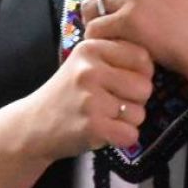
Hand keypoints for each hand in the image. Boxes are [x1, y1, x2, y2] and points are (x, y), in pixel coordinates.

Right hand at [26, 35, 153, 157]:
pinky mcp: (93, 126)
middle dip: (135, 100)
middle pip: (145, 87)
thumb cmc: (67, 94)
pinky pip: (130, 134)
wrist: (33, 125)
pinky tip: (104, 132)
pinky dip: (122, 138)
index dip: (140, 74)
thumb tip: (155, 61)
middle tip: (112, 104)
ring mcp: (91, 99)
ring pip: (139, 113)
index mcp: (91, 49)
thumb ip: (114, 56)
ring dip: (127, 121)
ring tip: (103, 117)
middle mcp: (90, 71)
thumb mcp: (84, 63)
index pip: (142, 57)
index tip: (123, 82)